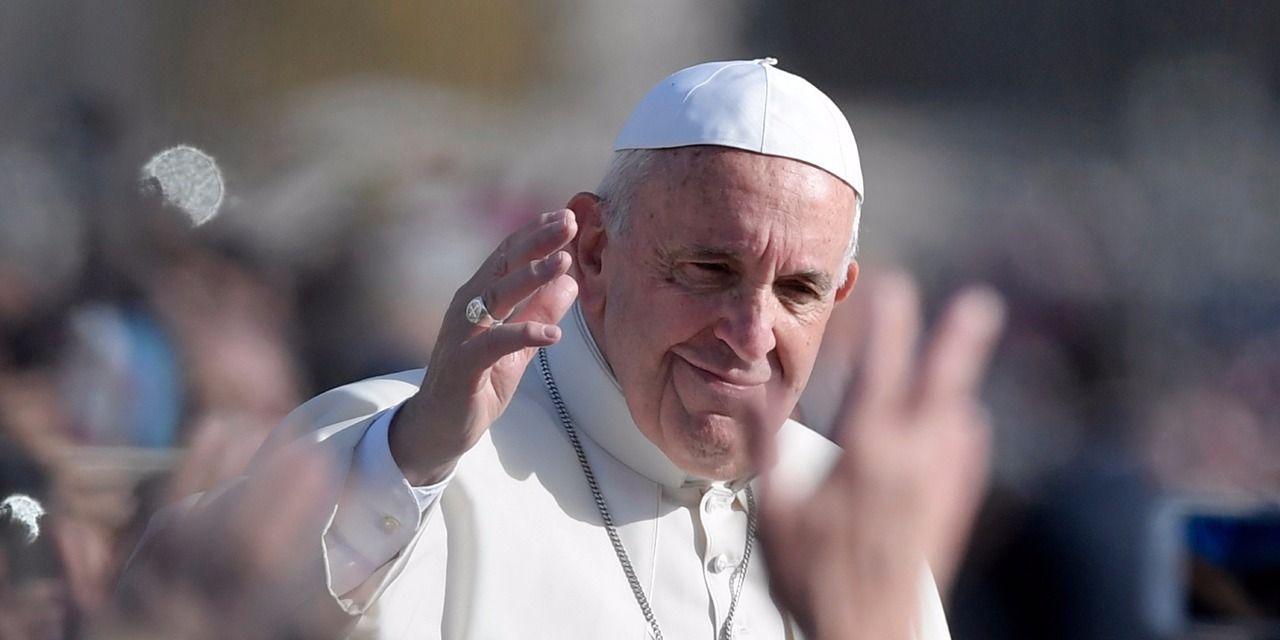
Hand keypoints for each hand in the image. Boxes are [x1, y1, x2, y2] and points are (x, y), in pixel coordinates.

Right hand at [389, 209, 578, 483]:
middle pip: (502, 266)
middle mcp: (466, 309)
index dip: (534, 235)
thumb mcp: (518, 347)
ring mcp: (461, 335)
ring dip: (531, 278)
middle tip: (569, 223)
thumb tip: (571, 282)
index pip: (507, 257)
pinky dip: (523, 334)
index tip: (564, 216)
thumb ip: (540, 313)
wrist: (438, 430)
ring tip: (564, 264)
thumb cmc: (477, 384)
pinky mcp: (462, 366)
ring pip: (496, 297)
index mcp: (478, 299)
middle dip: (536, 242)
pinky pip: (493, 344)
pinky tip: (554, 334)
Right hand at [752, 273, 1004, 639]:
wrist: (866, 633)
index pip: (880, 370)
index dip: (886, 323)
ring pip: (960, 419)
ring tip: (956, 361)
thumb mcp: (775, 511)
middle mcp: (912, 460)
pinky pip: (969, 459)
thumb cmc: (812, 576)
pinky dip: (965, 432)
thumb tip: (752, 395)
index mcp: (866, 450)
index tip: (892, 287)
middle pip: (943, 384)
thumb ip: (768, 446)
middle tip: (980, 304)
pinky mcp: (952, 513)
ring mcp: (939, 487)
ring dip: (958, 385)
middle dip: (959, 340)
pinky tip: (961, 426)